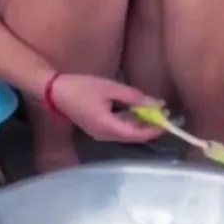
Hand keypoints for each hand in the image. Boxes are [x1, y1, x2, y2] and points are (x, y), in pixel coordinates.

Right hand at [50, 74, 164, 144]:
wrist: (54, 92)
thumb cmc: (82, 87)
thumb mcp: (110, 88)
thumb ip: (134, 97)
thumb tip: (156, 104)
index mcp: (108, 127)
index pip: (138, 134)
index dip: (155, 129)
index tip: (169, 119)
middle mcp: (104, 136)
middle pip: (133, 136)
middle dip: (150, 126)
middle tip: (166, 113)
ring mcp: (100, 134)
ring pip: (126, 133)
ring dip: (141, 124)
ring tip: (155, 110)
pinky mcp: (97, 129)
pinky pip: (118, 129)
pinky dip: (130, 122)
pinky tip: (138, 111)